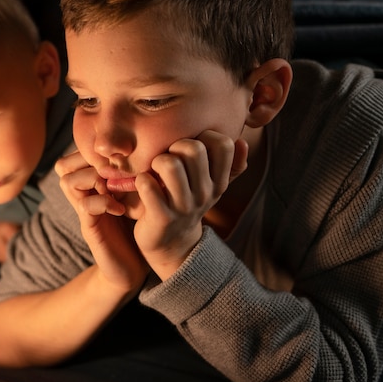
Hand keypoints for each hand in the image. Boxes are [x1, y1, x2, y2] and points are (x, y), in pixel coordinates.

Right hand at [55, 152, 148, 293]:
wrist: (133, 267)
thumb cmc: (138, 227)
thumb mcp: (139, 195)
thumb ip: (136, 175)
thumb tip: (150, 148)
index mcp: (94, 185)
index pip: (76, 156)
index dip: (92, 149)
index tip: (119, 154)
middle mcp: (84, 195)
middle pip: (64, 166)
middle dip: (88, 161)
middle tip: (114, 168)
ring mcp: (84, 212)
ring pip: (68, 182)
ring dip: (93, 178)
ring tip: (116, 186)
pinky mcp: (90, 229)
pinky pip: (85, 206)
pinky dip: (103, 202)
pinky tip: (121, 209)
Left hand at [133, 130, 247, 279]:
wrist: (172, 245)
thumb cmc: (187, 204)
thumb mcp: (212, 187)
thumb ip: (231, 165)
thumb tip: (241, 141)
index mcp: (219, 182)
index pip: (224, 145)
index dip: (205, 136)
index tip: (191, 148)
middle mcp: (206, 194)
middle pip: (194, 149)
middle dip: (175, 145)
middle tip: (168, 158)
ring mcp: (184, 207)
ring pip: (170, 164)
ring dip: (157, 161)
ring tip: (155, 170)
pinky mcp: (162, 217)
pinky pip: (147, 185)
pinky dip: (142, 179)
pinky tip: (144, 185)